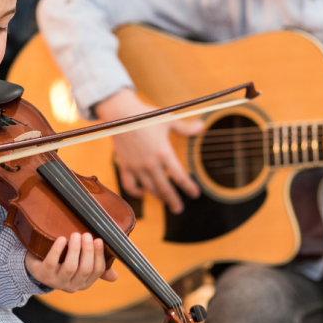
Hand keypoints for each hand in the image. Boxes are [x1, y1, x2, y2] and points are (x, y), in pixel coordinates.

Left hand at [25, 232, 117, 291]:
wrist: (37, 264)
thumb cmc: (62, 261)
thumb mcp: (79, 265)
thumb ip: (95, 267)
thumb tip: (115, 277)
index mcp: (84, 282)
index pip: (97, 270)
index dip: (99, 255)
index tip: (99, 239)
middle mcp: (72, 285)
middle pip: (85, 269)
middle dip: (87, 251)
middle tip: (86, 235)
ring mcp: (56, 281)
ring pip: (70, 267)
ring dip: (74, 250)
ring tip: (75, 235)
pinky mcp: (42, 274)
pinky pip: (52, 263)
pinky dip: (57, 250)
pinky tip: (61, 239)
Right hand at [95, 88, 202, 213]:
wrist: (121, 113)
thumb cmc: (146, 115)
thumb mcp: (168, 120)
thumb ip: (185, 128)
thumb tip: (202, 127)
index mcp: (163, 153)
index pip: (179, 176)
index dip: (188, 187)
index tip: (195, 194)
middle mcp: (150, 163)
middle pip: (164, 188)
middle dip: (173, 201)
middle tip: (179, 209)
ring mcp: (136, 166)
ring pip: (149, 188)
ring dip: (158, 197)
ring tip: (165, 201)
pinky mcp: (125, 165)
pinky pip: (129, 184)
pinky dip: (135, 191)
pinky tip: (142, 194)